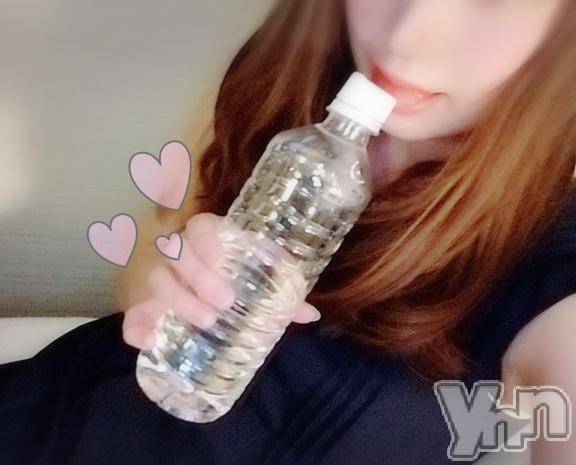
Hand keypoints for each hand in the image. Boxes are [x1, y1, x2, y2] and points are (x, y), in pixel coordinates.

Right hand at [122, 212, 321, 349]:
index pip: (200, 226)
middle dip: (198, 275)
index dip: (206, 238)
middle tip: (224, 302)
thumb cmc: (234, 281)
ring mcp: (158, 278)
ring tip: (205, 321)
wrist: (204, 293)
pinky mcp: (143, 306)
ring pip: (156, 278)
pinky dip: (135, 327)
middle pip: (176, 251)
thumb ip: (282, 295)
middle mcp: (179, 253)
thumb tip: (310, 314)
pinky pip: (131, 313)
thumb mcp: (257, 283)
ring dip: (177, 298)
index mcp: (208, 240)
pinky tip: (149, 342)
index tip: (219, 258)